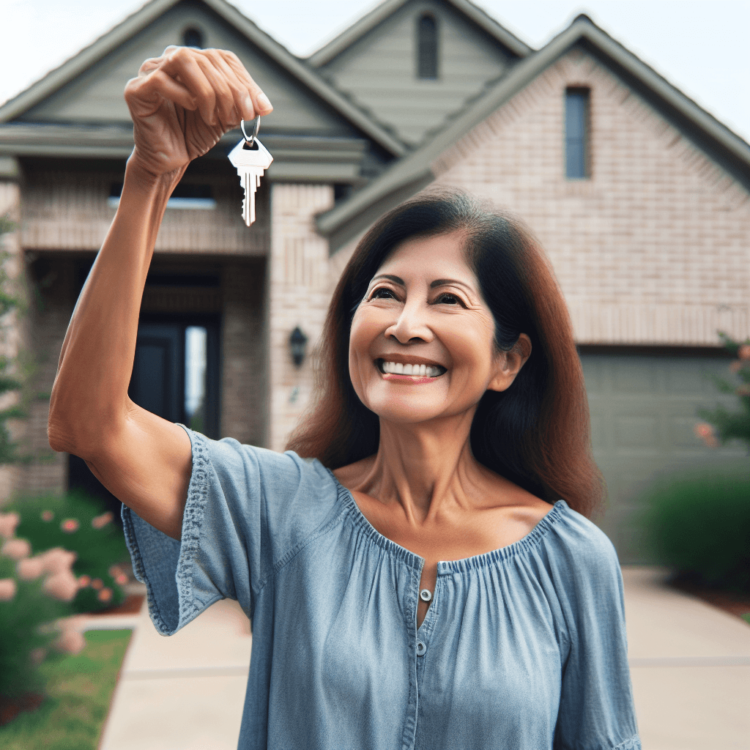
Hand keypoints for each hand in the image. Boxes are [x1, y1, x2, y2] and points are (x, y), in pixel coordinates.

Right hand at [124, 46, 271, 180]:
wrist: (170, 160)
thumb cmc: (192, 135)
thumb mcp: (225, 119)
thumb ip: (243, 108)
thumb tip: (265, 106)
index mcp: (195, 63)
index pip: (224, 58)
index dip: (243, 81)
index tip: (256, 108)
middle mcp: (171, 61)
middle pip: (207, 59)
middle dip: (230, 90)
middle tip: (238, 116)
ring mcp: (151, 72)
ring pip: (184, 61)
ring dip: (208, 90)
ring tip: (214, 117)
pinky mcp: (137, 90)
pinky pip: (161, 81)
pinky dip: (184, 95)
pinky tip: (194, 110)